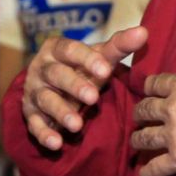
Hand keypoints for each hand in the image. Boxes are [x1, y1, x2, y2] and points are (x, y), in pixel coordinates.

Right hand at [22, 28, 148, 149]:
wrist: (53, 85)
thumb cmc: (80, 67)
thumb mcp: (98, 56)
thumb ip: (119, 45)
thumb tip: (144, 32)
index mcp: (57, 49)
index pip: (70, 50)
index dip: (87, 59)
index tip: (106, 70)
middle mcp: (42, 68)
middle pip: (56, 75)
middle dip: (74, 86)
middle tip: (93, 98)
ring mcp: (35, 92)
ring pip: (46, 100)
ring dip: (61, 112)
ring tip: (77, 125)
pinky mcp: (32, 114)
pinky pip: (35, 125)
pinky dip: (44, 134)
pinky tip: (57, 143)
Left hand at [130, 27, 175, 175]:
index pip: (154, 84)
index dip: (150, 88)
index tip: (149, 93)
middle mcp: (173, 109)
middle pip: (143, 111)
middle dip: (140, 115)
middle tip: (142, 120)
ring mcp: (174, 136)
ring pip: (143, 139)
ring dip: (139, 142)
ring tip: (139, 145)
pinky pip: (154, 169)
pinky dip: (147, 174)